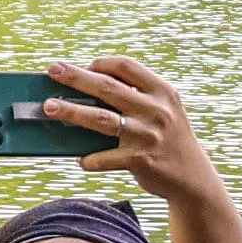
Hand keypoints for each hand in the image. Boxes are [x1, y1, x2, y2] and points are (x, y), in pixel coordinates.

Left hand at [40, 55, 220, 221]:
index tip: (83, 67)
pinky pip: (106, 157)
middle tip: (53, 70)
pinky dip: (90, 159)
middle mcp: (156, 110)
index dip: (101, 64)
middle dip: (76, 77)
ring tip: (49, 107)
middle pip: (107, 87)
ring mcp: (147, 135)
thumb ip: (137, 97)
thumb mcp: (165, 111)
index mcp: (162, 92)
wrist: (193, 178)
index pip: (126, 66)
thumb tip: (89, 90)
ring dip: (71, 111)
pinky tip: (81, 159)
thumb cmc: (170, 140)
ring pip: (101, 119)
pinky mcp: (140, 160)